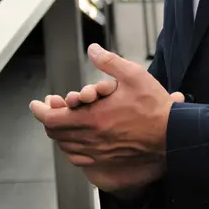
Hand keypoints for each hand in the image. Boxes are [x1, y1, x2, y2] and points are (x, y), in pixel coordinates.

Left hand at [30, 44, 184, 167]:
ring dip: (60, 132)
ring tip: (63, 120)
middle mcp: (92, 138)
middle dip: (49, 118)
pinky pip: (78, 158)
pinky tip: (77, 138)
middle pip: (55, 133)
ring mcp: (98, 151)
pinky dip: (72, 147)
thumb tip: (93, 49)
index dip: (40, 111)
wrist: (171, 135)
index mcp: (93, 117)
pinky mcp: (106, 159)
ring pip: (66, 146)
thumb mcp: (133, 75)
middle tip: (51, 107)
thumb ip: (109, 61)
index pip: (53, 119)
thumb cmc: (154, 106)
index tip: (37, 103)